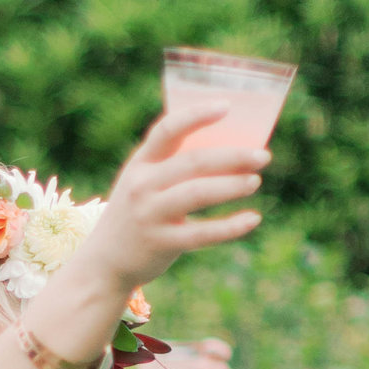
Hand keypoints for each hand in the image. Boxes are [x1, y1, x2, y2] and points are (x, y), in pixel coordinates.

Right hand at [61, 101, 267, 317]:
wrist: (105, 261)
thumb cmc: (137, 213)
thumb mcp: (143, 183)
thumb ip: (172, 166)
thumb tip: (231, 152)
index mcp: (141, 163)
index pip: (168, 130)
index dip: (197, 116)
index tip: (227, 107)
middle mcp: (142, 185)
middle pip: (193, 162)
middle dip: (233, 157)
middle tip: (263, 156)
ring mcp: (150, 214)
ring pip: (198, 194)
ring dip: (232, 186)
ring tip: (255, 181)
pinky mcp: (161, 243)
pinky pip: (202, 233)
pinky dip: (231, 226)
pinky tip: (253, 219)